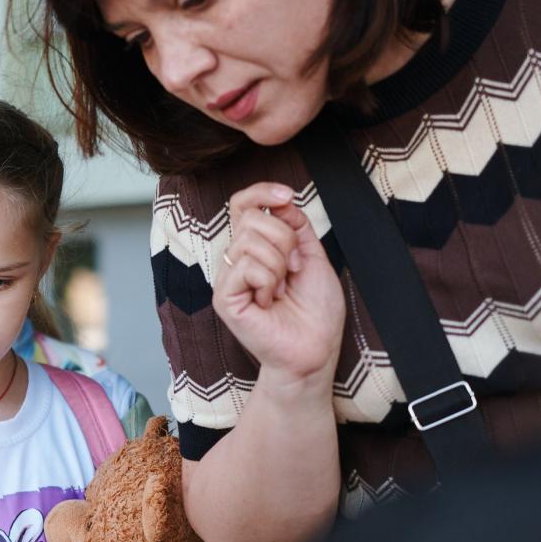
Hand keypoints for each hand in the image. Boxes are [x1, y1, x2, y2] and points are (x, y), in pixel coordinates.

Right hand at [215, 182, 345, 381]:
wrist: (315, 349)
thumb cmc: (316, 312)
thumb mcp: (312, 256)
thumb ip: (296, 226)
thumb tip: (280, 200)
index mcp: (255, 249)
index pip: (242, 205)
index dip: (260, 192)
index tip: (287, 194)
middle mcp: (236, 261)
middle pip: (251, 218)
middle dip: (285, 238)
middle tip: (294, 269)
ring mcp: (228, 280)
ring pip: (249, 241)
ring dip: (279, 264)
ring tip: (281, 290)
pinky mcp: (224, 298)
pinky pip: (245, 266)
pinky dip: (268, 281)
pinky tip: (270, 302)